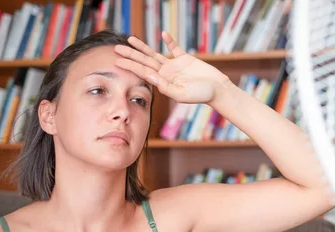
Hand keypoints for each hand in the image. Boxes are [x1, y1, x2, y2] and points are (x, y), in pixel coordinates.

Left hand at [113, 31, 230, 104]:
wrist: (218, 90)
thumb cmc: (201, 95)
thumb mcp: (182, 94)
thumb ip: (165, 86)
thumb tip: (150, 76)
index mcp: (164, 83)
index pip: (144, 72)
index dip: (130, 66)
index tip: (118, 62)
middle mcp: (166, 74)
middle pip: (145, 62)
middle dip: (131, 55)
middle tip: (116, 49)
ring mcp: (175, 66)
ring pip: (155, 54)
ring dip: (143, 47)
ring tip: (130, 39)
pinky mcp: (186, 59)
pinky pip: (175, 48)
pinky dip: (169, 41)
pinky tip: (163, 34)